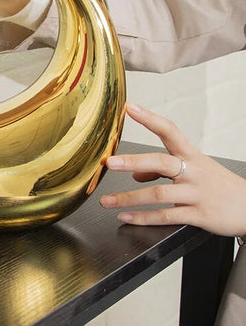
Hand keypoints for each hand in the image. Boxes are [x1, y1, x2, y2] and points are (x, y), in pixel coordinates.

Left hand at [100, 102, 245, 237]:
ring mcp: (196, 194)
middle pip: (161, 162)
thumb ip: (161, 170)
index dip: (149, 118)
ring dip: (128, 198)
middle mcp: (193, 172)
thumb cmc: (218, 185)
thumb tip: (134, 175)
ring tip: (106, 201)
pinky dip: (143, 218)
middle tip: (110, 162)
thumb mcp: (194, 170)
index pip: (169, 131)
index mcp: (191, 155)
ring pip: (158, 194)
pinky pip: (166, 216)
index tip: (130, 107)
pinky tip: (126, 217)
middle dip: (133, 161)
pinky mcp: (199, 215)